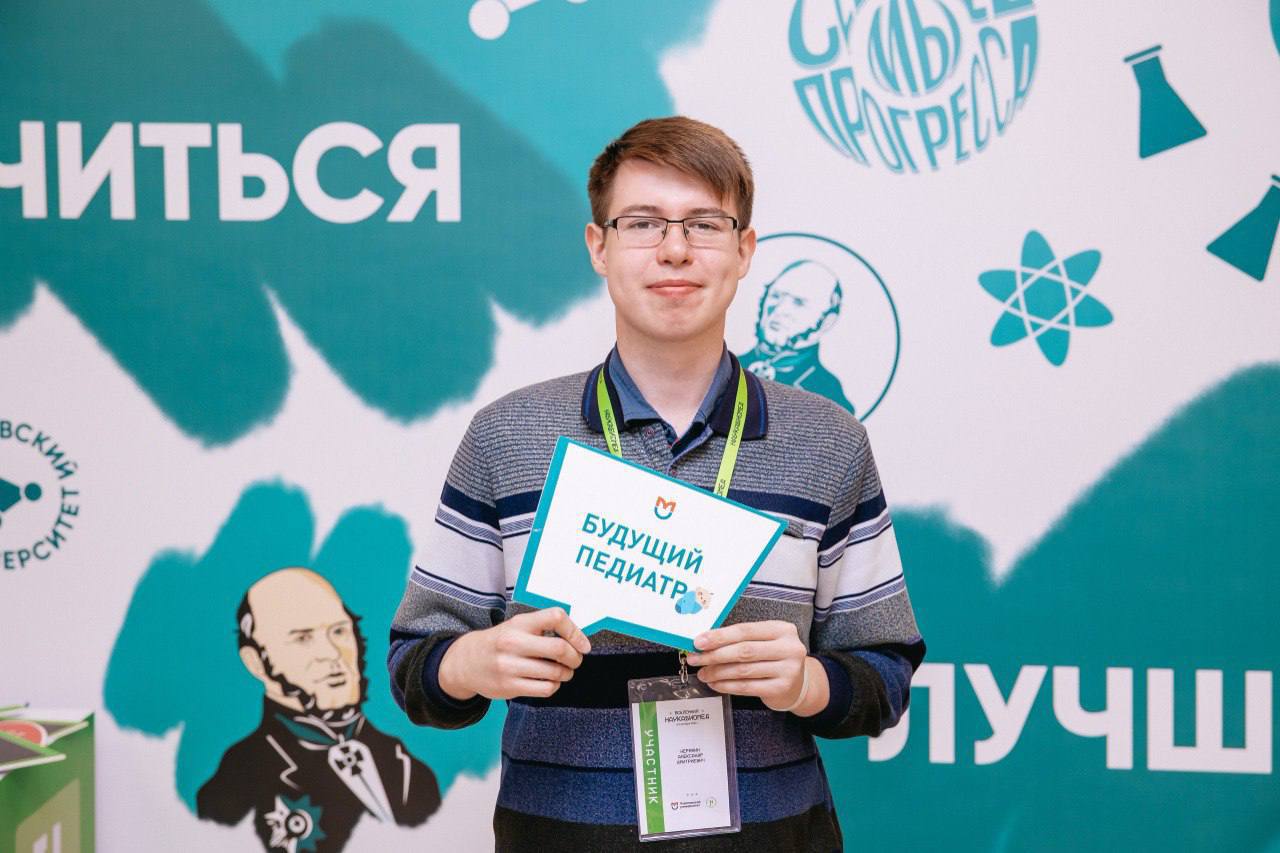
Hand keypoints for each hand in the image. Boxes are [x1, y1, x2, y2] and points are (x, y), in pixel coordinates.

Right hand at [439, 608, 591, 700]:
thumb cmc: (500, 642)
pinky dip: (554, 686)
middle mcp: (514, 643)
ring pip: (555, 672)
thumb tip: (578, 638)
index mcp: (520, 623)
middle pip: (560, 649)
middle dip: (575, 657)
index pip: (556, 617)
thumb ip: (543, 628)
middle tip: (575, 660)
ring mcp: (510, 666)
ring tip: (562, 671)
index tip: (583, 644)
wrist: (466, 661)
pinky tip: (550, 681)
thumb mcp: (517, 626)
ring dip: (566, 673)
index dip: (575, 631)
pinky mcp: (509, 686)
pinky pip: (545, 689)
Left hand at [686, 620, 819, 712]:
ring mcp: (788, 670)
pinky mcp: (781, 688)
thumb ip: (741, 639)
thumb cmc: (774, 658)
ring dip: (717, 672)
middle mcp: (789, 648)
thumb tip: (705, 641)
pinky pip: (747, 687)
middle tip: (695, 658)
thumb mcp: (765, 641)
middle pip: (744, 650)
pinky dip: (727, 685)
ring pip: (743, 670)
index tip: (699, 641)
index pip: (746, 630)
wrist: (799, 683)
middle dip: (714, 655)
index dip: (720, 636)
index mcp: (782, 629)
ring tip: (703, 672)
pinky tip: (715, 683)